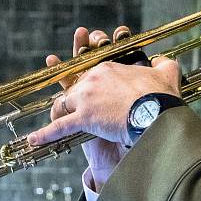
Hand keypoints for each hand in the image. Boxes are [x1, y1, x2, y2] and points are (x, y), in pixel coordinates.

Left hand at [28, 27, 181, 190]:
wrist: (155, 113)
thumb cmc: (161, 94)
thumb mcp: (166, 72)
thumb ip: (162, 64)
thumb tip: (161, 61)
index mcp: (107, 68)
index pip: (91, 73)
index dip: (91, 82)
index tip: (94, 89)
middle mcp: (92, 80)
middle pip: (74, 88)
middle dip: (73, 97)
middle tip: (75, 105)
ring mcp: (85, 99)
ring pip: (64, 104)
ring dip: (60, 112)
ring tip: (55, 119)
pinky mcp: (83, 118)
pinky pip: (60, 127)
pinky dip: (45, 134)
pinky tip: (34, 139)